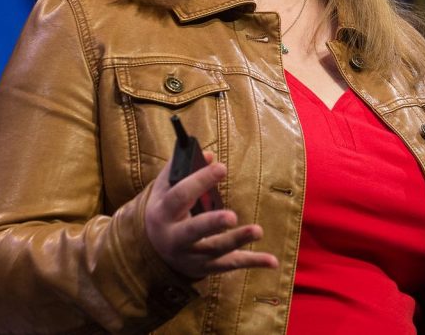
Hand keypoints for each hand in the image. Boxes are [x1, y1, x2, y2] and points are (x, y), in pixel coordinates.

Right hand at [145, 152, 278, 278]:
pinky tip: (273, 262)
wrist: (151, 248)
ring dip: (237, 240)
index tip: (221, 168)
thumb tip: (209, 155)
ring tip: (258, 231)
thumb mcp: (165, 188)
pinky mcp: (207, 267)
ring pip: (215, 250)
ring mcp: (191, 256)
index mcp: (164, 213)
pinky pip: (232, 264)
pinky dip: (253, 262)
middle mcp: (175, 238)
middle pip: (194, 231)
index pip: (180, 196)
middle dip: (212, 223)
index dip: (200, 181)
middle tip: (231, 216)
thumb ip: (181, 169)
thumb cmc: (166, 209)